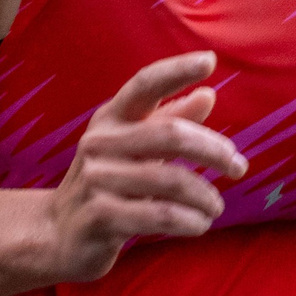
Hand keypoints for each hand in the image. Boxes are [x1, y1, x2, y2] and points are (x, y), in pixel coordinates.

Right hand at [44, 51, 246, 281]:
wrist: (57, 234)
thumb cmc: (106, 184)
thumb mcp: (134, 149)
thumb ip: (170, 121)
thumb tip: (209, 94)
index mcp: (110, 118)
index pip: (144, 84)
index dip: (176, 70)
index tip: (209, 61)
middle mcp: (99, 142)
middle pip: (170, 135)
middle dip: (213, 150)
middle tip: (239, 167)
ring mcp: (95, 179)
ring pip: (169, 180)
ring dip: (204, 196)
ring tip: (216, 206)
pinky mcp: (99, 216)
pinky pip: (158, 215)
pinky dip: (188, 221)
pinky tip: (200, 225)